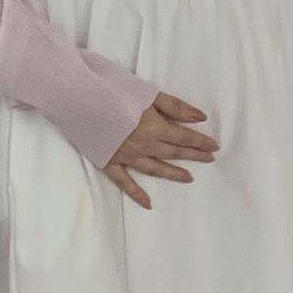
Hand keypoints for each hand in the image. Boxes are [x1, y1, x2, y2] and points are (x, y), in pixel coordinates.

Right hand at [101, 92, 218, 208]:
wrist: (78, 98)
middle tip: (209, 159)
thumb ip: (175, 106)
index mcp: (154, 127)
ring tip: (188, 178)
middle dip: (192, 156)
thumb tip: (201, 118)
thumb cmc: (112, 89)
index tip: (214, 146)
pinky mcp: (109, 162)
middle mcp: (144, 145)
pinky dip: (137, 193)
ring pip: (154, 168)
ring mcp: (126, 157)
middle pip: (173, 152)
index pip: (183, 137)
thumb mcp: (147, 92)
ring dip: (172, 173)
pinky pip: (125, 182)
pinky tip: (148, 203)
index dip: (200, 141)